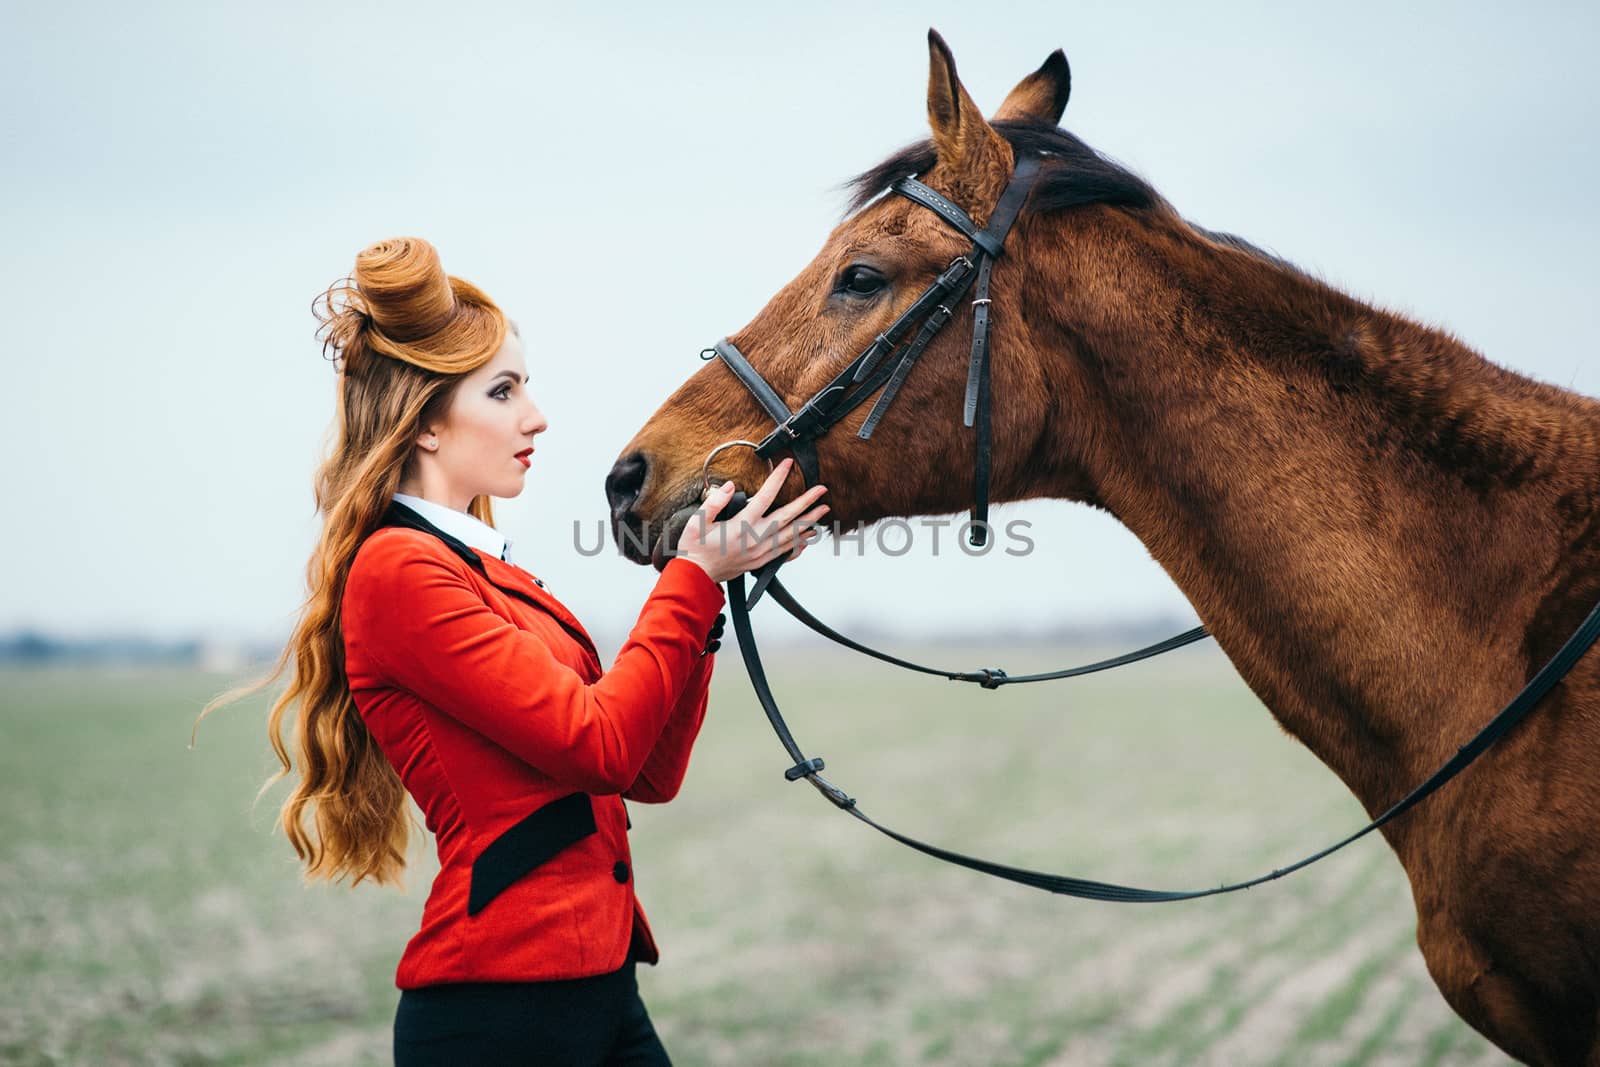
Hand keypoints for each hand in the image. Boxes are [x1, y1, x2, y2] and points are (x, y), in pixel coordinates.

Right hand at [675, 458, 828, 583]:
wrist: (696, 577)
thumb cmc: (695, 548)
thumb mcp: (697, 521)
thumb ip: (714, 502)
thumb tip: (729, 486)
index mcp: (741, 526)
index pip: (765, 497)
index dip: (778, 478)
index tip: (788, 464)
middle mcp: (755, 539)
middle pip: (787, 517)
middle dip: (807, 502)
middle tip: (822, 491)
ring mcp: (760, 552)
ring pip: (791, 535)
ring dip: (809, 522)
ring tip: (822, 512)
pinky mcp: (760, 562)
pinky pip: (784, 552)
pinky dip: (798, 545)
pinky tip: (807, 538)